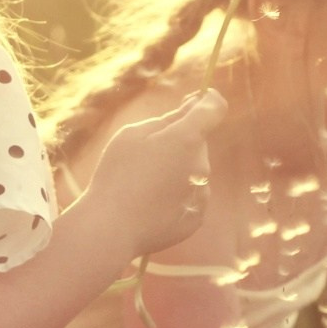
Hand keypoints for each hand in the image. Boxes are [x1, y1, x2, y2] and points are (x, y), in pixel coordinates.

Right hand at [82, 90, 226, 258]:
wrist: (111, 228)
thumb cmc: (117, 175)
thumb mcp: (133, 134)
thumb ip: (168, 119)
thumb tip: (192, 109)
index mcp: (187, 139)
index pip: (215, 109)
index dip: (208, 100)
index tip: (198, 99)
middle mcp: (201, 165)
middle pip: (197, 144)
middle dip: (179, 142)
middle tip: (146, 155)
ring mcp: (201, 193)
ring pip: (193, 171)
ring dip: (176, 170)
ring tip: (143, 185)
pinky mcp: (196, 217)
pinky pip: (190, 197)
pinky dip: (175, 196)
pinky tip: (150, 204)